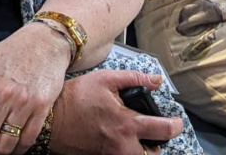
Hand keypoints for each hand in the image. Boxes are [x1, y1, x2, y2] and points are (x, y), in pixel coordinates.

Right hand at [50, 69, 182, 154]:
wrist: (49, 120)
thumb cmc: (74, 99)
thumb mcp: (105, 80)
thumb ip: (134, 79)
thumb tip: (155, 80)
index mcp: (127, 123)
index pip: (164, 130)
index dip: (176, 126)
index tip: (176, 122)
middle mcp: (122, 145)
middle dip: (158, 146)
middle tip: (156, 134)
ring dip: (142, 151)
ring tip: (138, 139)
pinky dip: (126, 152)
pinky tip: (120, 140)